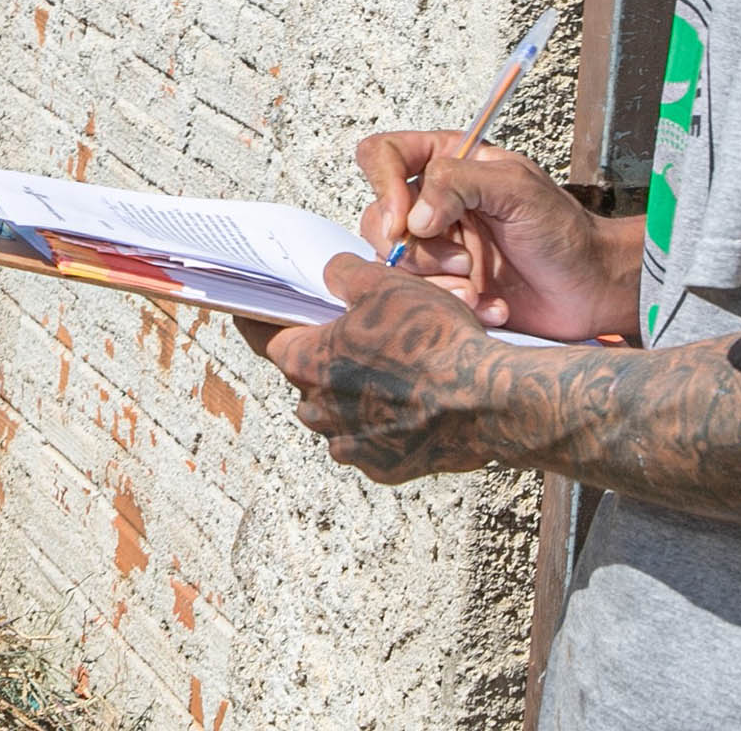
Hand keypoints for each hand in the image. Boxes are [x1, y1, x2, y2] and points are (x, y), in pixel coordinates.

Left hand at [242, 257, 507, 482]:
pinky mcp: (383, 467)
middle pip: (305, 374)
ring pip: (337, 411)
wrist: (484, 400)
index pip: (259, 336)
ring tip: (392, 367)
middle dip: (323, 353)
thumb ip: (344, 274)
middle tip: (355, 332)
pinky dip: (384, 422)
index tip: (255, 308)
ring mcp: (349, 443)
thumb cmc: (431, 339)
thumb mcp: (384, 284)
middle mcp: (317, 409)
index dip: (257, 317)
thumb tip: (331, 272)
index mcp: (306, 362)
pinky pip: (371, 439)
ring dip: (354, 390)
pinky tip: (411, 401)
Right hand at [354, 130, 640, 341]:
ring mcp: (435, 246)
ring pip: (393, 263)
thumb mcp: (516, 189)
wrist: (589, 288)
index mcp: (447, 162)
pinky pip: (417, 296)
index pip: (382, 154)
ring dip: (437, 282)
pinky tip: (491, 305)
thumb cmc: (563, 230)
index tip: (405, 224)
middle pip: (380, 218)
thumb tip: (411, 219)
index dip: (382, 185)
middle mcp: (432, 202)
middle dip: (421, 250)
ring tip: (478, 289)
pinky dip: (453, 304)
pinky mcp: (441, 285)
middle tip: (466, 262)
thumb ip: (457, 184)